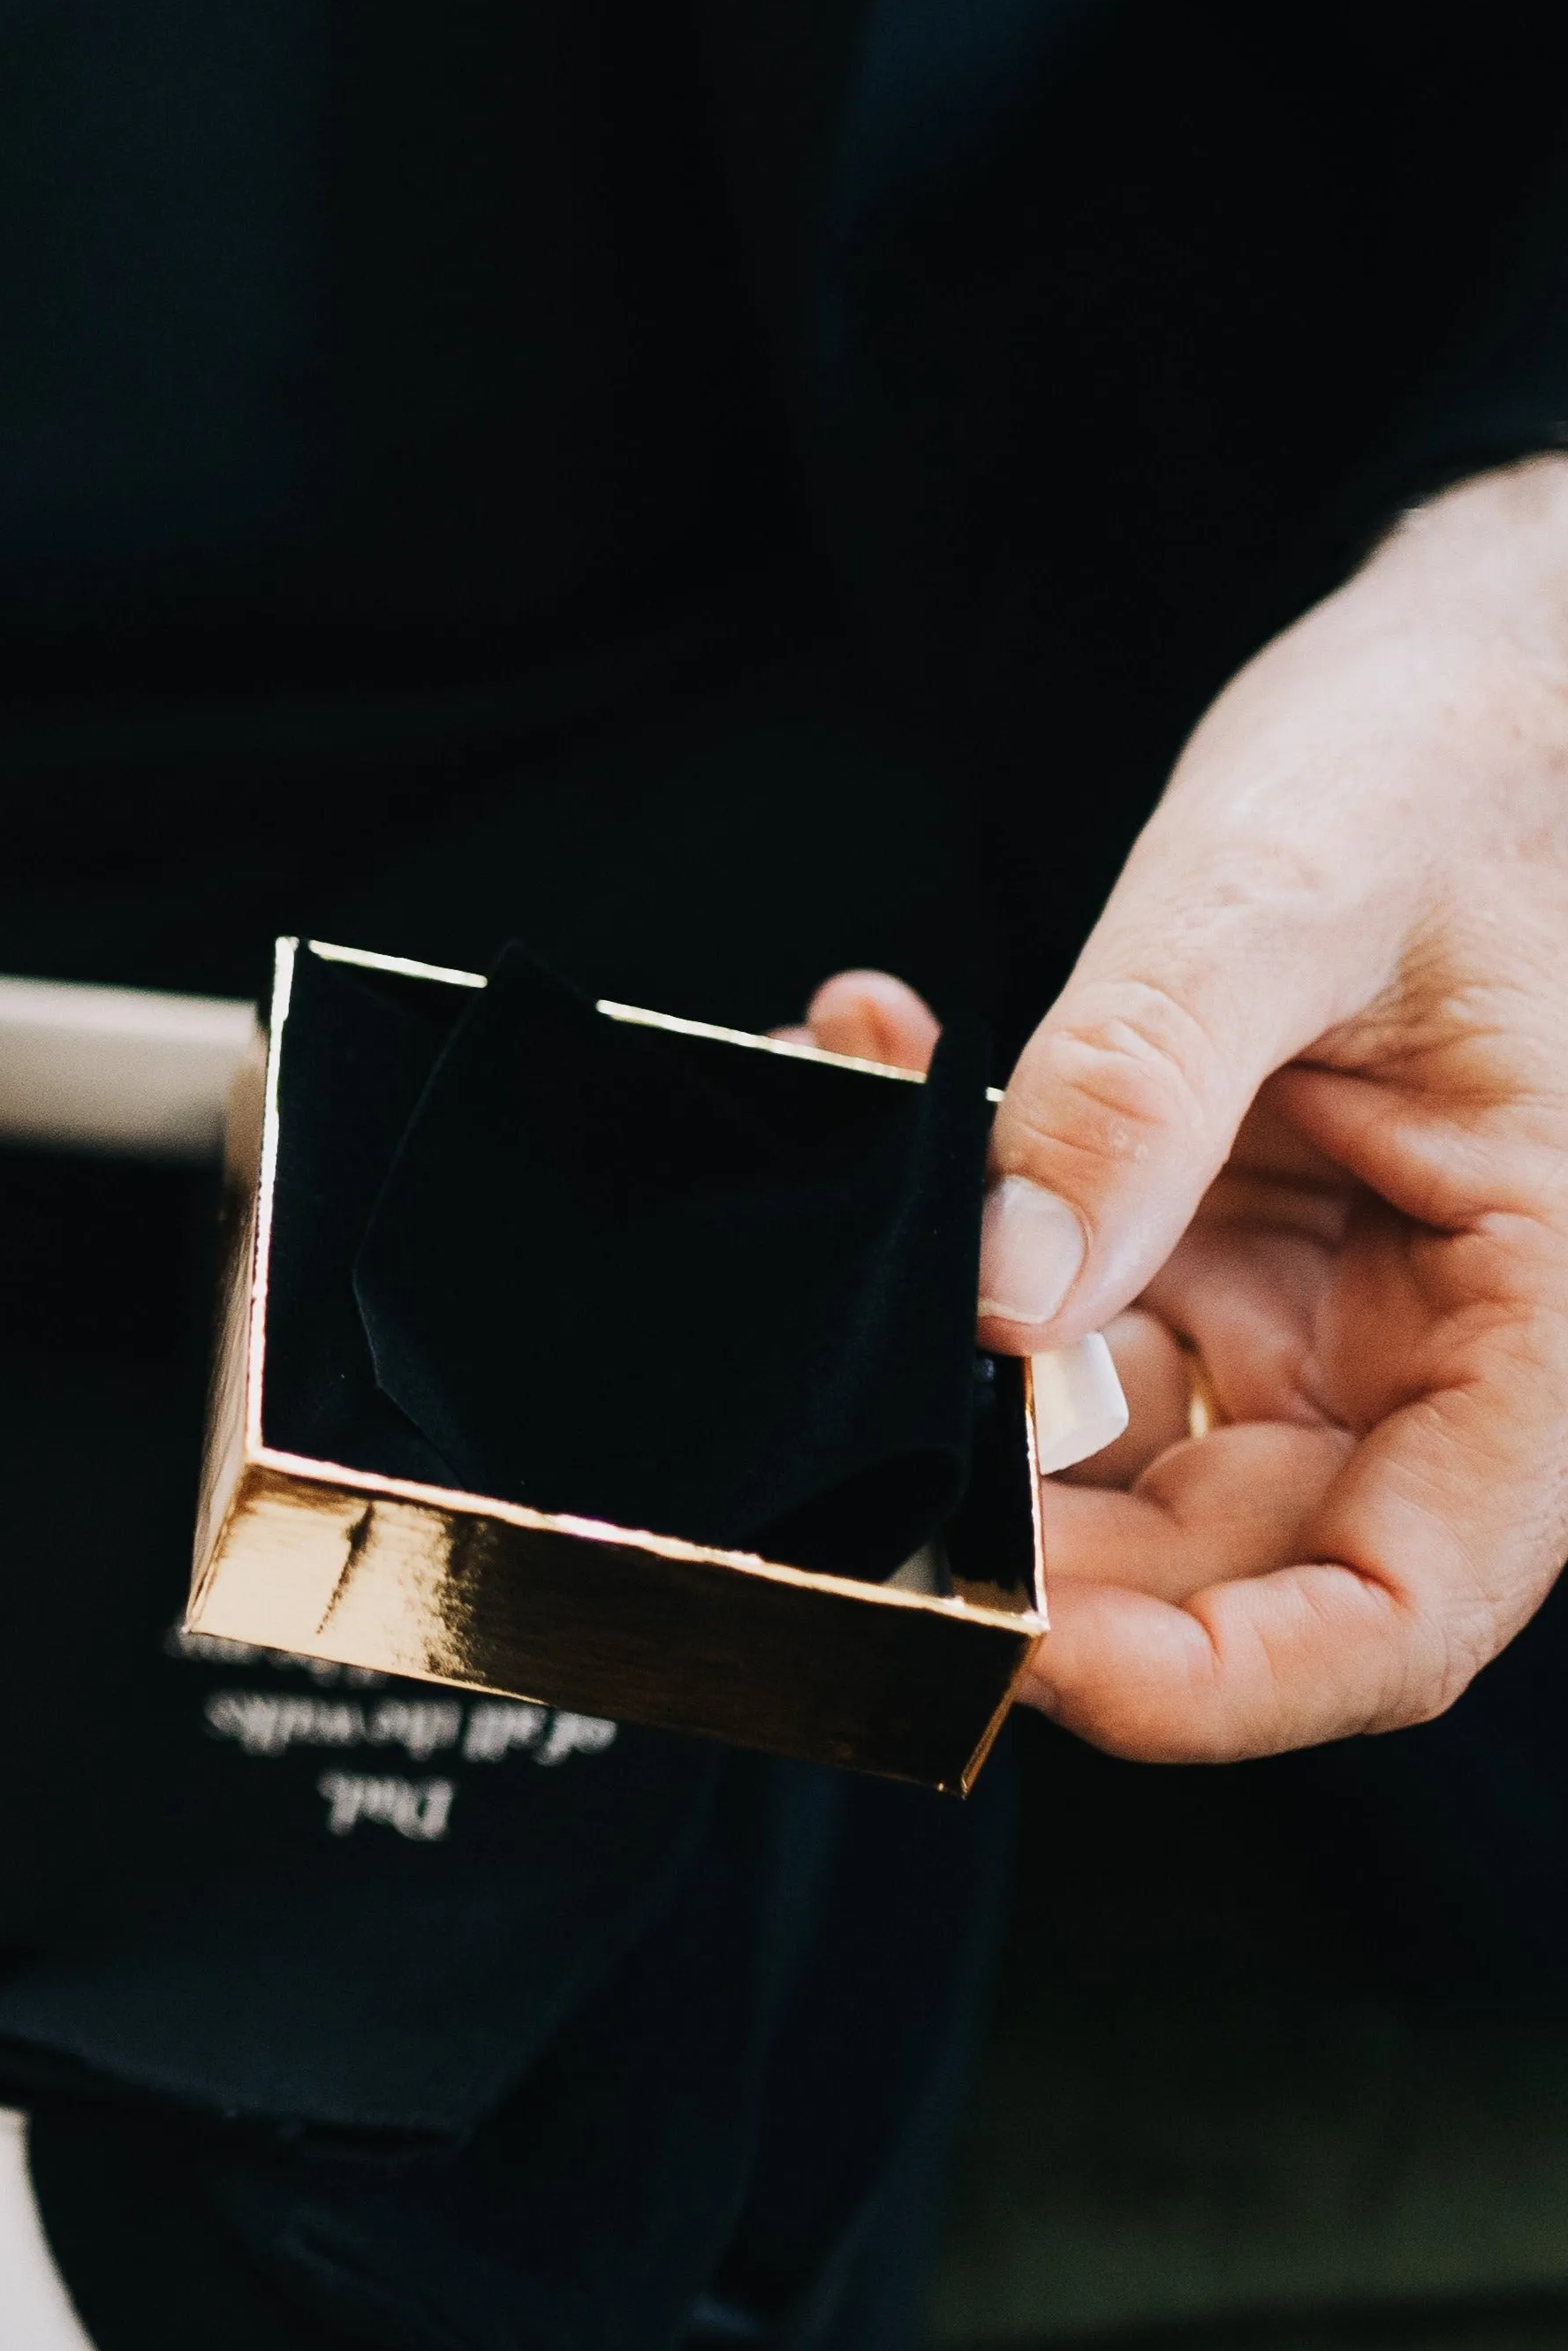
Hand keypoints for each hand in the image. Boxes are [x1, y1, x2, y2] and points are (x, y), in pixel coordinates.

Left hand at [801, 456, 1567, 1759]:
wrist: (1469, 670)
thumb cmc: (1445, 763)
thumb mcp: (1287, 893)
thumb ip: (1141, 1093)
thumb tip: (1002, 1300)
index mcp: (1543, 1314)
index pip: (1402, 1607)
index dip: (1223, 1680)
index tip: (1034, 1656)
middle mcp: (1434, 1350)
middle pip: (1238, 1568)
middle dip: (1040, 1564)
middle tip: (860, 1493)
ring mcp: (1314, 1314)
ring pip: (1127, 1472)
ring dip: (969, 1424)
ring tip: (851, 1284)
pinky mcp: (1213, 1253)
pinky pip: (1070, 1333)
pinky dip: (962, 1266)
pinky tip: (879, 1077)